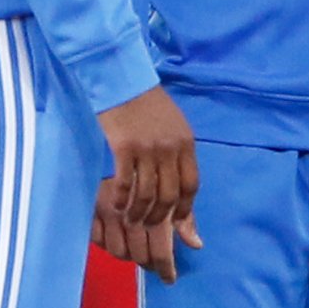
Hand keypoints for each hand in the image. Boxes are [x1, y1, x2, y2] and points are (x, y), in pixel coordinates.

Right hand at [91, 172, 194, 280]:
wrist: (120, 131)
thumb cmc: (150, 163)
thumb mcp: (171, 184)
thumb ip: (184, 215)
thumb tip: (196, 246)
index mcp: (166, 194)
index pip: (164, 244)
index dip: (166, 265)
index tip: (169, 277)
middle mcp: (140, 201)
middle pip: (146, 252)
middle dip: (152, 265)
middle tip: (154, 269)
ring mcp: (115, 203)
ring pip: (122, 251)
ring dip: (129, 256)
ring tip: (135, 253)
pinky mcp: (94, 203)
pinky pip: (101, 240)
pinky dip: (107, 245)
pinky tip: (115, 239)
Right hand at [100, 83, 200, 246]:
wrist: (123, 81)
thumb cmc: (148, 104)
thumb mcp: (174, 126)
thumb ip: (179, 153)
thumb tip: (181, 183)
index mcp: (186, 143)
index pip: (191, 185)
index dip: (185, 209)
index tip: (176, 222)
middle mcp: (170, 149)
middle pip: (169, 195)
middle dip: (160, 217)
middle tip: (149, 226)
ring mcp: (147, 149)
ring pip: (147, 194)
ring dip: (139, 213)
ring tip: (132, 220)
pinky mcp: (124, 147)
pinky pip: (124, 183)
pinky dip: (121, 198)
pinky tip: (117, 204)